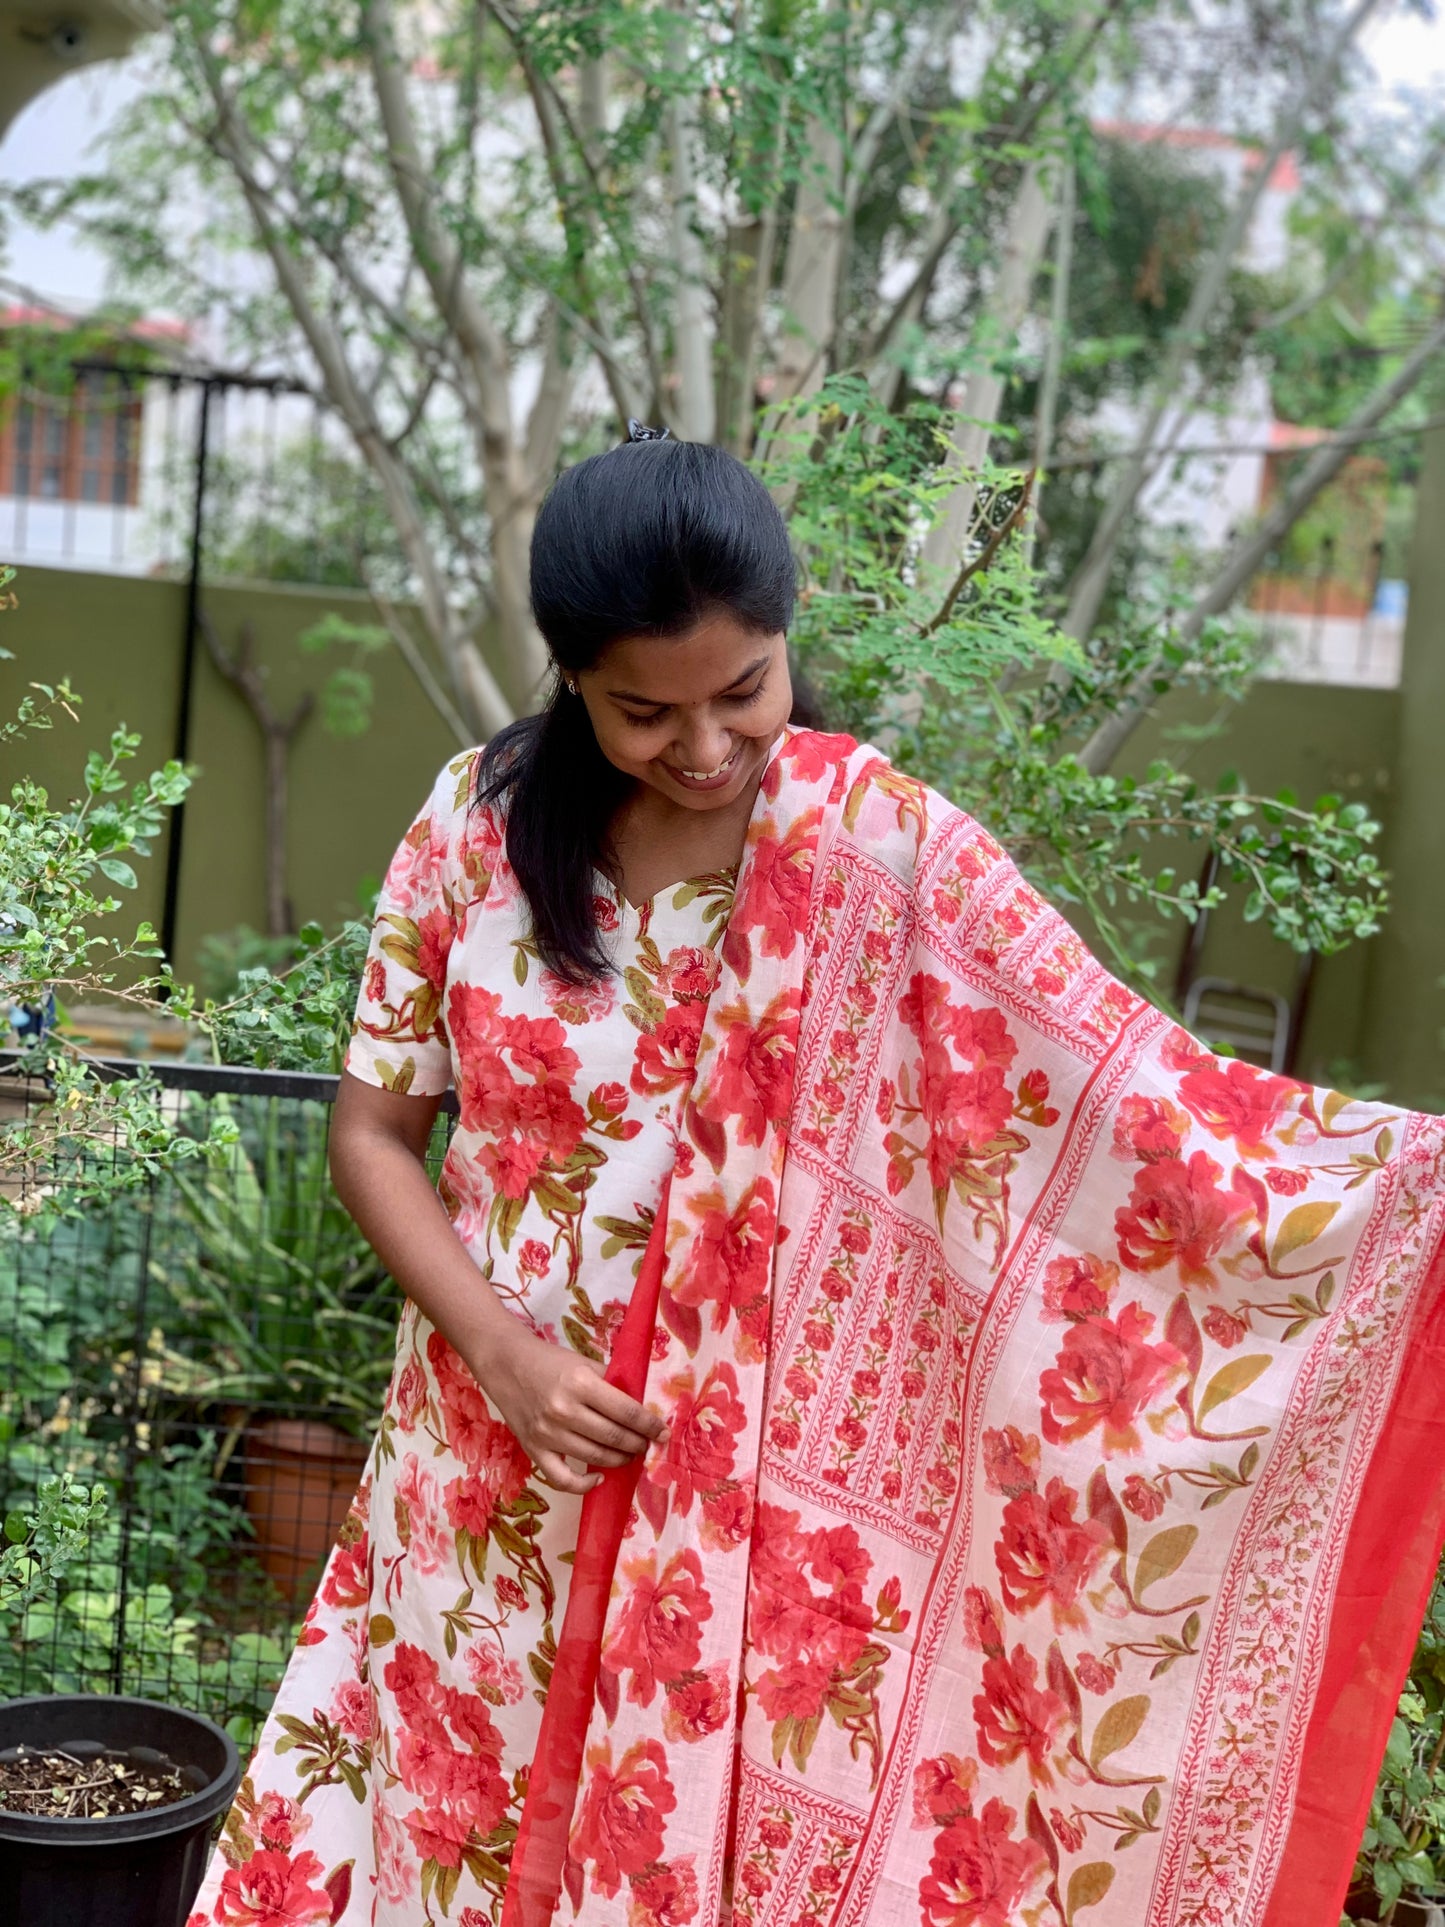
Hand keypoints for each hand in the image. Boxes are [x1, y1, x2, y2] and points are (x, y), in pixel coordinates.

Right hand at [477, 1323, 667, 1495]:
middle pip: (614, 1437)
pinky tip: (599, 1477)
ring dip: (619, 1459)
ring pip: (595, 1457)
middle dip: (638, 1444)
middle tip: (647, 1444)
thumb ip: (612, 1385)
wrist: (507, 1366)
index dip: (650, 1426)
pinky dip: (584, 1484)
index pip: (627, 1412)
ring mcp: (547, 1434)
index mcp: (581, 1383)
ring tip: (629, 1454)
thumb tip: (644, 1409)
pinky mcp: (534, 1450)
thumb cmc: (552, 1362)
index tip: (664, 1433)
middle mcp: (564, 1410)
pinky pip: (562, 1480)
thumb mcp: (585, 1364)